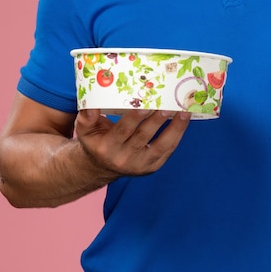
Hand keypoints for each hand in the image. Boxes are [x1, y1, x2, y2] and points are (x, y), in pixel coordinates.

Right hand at [75, 109, 190, 175]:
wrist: (102, 166)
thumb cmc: (97, 140)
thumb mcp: (86, 130)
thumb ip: (86, 117)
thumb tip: (90, 105)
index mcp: (107, 147)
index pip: (123, 130)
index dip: (134, 118)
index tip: (145, 105)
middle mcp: (124, 158)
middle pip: (144, 136)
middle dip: (157, 120)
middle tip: (169, 105)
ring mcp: (140, 165)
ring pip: (161, 146)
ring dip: (175, 128)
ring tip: (184, 112)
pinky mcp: (152, 167)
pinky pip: (167, 150)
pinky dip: (177, 135)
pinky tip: (184, 120)